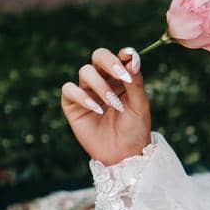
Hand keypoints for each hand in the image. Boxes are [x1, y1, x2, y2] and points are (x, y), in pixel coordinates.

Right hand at [59, 45, 151, 165]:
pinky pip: (69, 89)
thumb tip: (132, 58)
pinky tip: (97, 109)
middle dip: (109, 62)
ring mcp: (87, 91)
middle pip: (98, 56)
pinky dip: (83, 96)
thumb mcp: (140, 105)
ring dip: (101, 86)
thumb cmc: (135, 129)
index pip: (119, 57)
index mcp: (121, 78)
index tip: (129, 57)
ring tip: (114, 104)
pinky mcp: (72, 104)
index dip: (123, 54)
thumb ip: (135, 82)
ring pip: (85, 72)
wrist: (124, 154)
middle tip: (121, 75)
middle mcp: (103, 81)